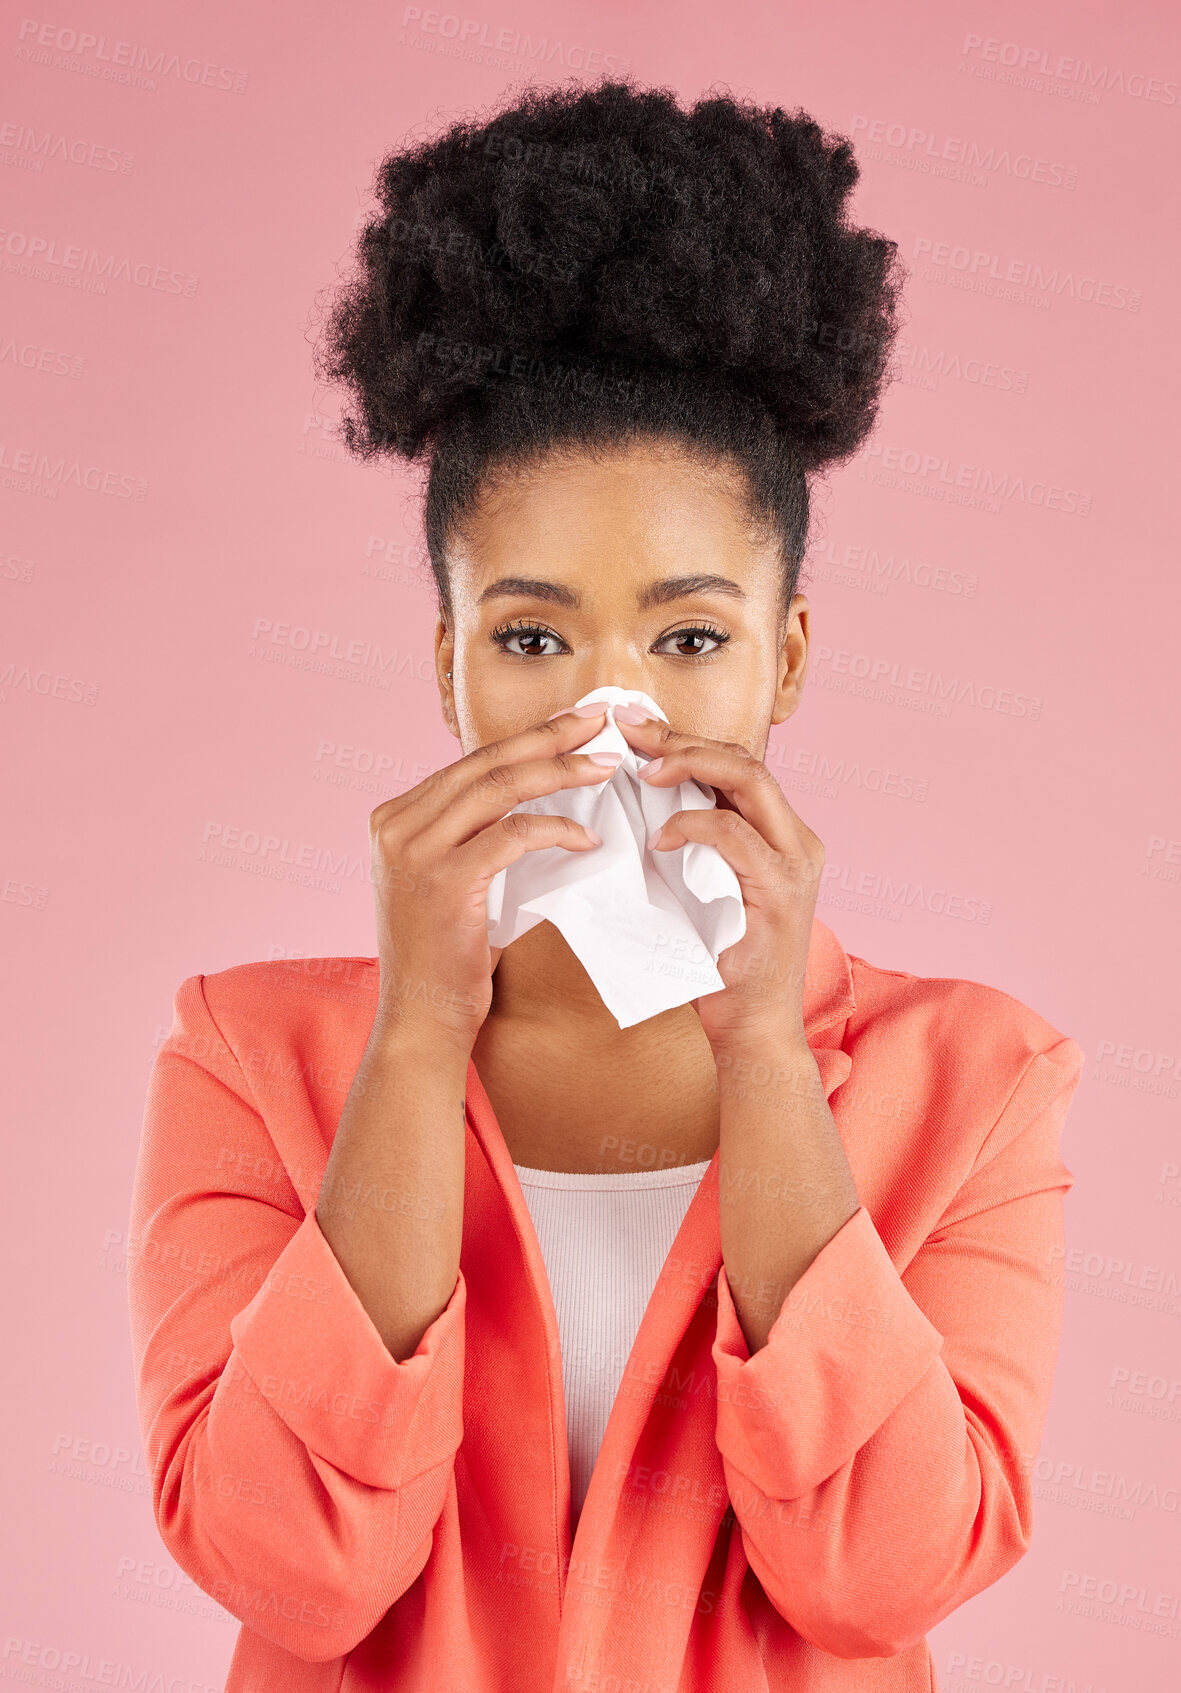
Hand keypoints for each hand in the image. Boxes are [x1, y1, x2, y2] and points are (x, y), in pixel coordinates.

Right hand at [366, 704, 613, 1052]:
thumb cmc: (445, 954)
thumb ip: (470, 835)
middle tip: (596, 720)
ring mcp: (415, 851)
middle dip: (547, 736)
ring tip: (603, 764)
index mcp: (394, 818)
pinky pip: (513, 835)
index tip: (570, 725)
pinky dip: (556, 830)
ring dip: (560, 770)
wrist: (421, 1016)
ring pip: (500, 787)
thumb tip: (530, 792)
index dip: (525, 739)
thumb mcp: (447, 879)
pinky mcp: (444, 880)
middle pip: (486, 762)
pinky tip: (587, 837)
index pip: (470, 764)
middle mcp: (396, 825)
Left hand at [616, 709, 824, 1048]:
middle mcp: (797, 841)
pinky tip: (658, 837)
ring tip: (644, 767)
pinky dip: (692, 826)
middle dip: (684, 738)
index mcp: (781, 837)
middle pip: (746, 761)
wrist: (751, 1032)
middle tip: (630, 728)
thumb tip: (631, 804)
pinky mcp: (781, 891)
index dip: (687, 740)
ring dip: (690, 764)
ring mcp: (795, 864)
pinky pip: (734, 835)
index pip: (739, 766)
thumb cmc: (715, 965)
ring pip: (749, 782)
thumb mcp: (698, 891)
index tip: (636, 729)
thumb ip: (686, 848)